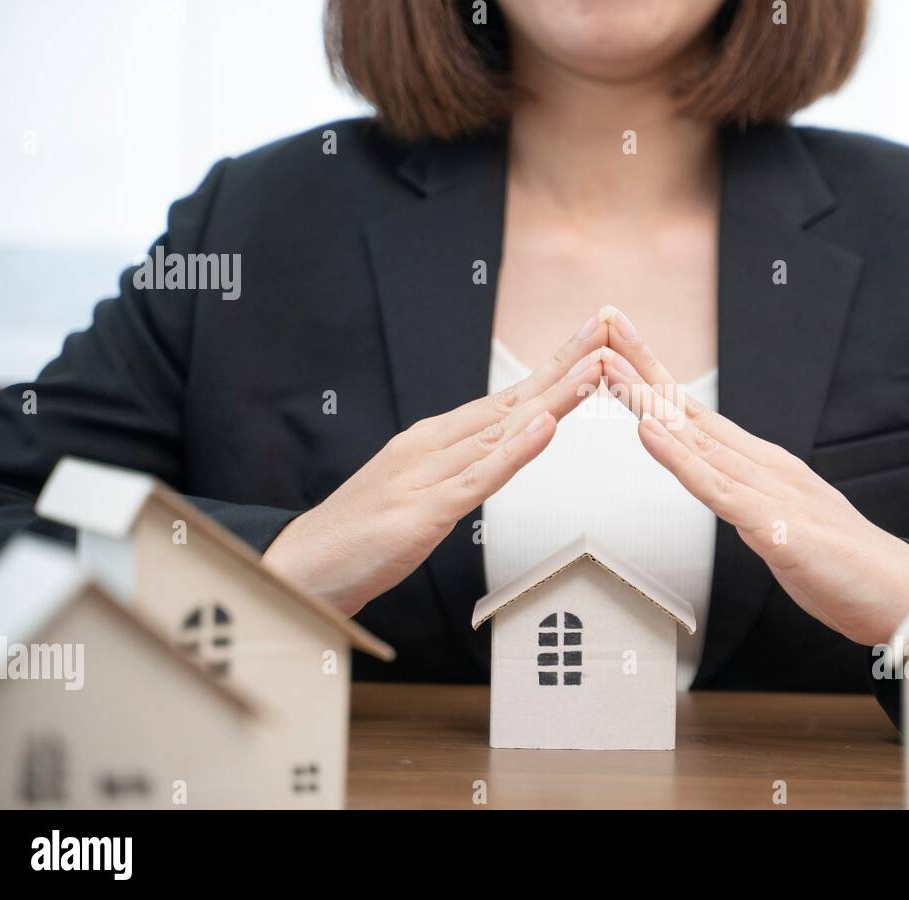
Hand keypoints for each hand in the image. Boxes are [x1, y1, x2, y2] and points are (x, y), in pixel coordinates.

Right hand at [263, 314, 609, 616]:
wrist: (299, 568)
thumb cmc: (360, 535)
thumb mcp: (418, 493)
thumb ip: (457, 470)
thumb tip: (499, 452)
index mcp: (435, 441)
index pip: (507, 400)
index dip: (554, 370)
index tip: (593, 343)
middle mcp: (433, 446)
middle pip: (513, 400)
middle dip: (565, 363)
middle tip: (608, 327)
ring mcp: (428, 476)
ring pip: (504, 430)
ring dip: (555, 397)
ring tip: (596, 367)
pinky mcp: (423, 512)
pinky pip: (479, 479)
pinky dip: (516, 451)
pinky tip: (545, 426)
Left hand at [600, 306, 908, 645]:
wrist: (902, 595)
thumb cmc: (847, 567)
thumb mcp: (784, 526)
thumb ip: (752, 502)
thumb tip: (722, 489)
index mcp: (763, 467)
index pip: (697, 418)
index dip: (655, 381)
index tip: (620, 348)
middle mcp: (763, 468)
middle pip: (690, 413)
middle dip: (643, 368)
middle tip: (605, 326)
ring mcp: (769, 493)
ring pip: (695, 440)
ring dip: (647, 402)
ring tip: (610, 366)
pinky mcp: (774, 527)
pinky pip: (716, 490)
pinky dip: (679, 460)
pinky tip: (649, 433)